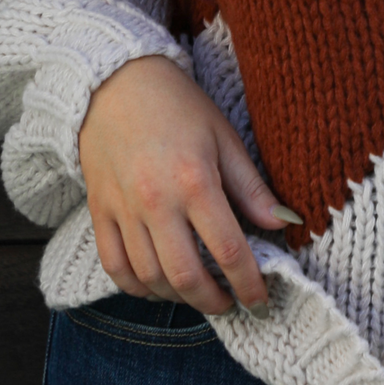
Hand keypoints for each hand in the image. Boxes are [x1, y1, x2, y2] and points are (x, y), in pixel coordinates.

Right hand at [79, 54, 299, 315]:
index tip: (261, 300)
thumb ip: (251, 186)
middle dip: (213, 301)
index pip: (228, 249)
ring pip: (149, 277)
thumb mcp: (223, 137)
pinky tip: (158, 285)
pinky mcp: (99, 212)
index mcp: (195, 180)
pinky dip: (137, 287)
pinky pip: (115, 267)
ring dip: (178, 297)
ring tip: (199, 292)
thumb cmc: (176, 105)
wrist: (114, 81)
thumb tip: (284, 223)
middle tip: (230, 303)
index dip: (248, 283)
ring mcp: (123, 210)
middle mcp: (156, 201)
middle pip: (185, 275)